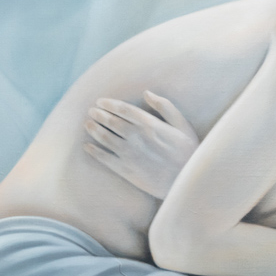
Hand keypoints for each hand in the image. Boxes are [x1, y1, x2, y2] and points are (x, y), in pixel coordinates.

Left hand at [84, 91, 198, 198]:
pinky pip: (104, 158)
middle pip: (110, 121)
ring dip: (93, 129)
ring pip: (104, 137)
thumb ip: (166, 107)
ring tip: (88, 125)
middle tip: (92, 112)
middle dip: (98, 114)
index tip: (100, 102)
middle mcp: (137, 137)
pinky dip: (93, 151)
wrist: (186, 182)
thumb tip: (147, 93)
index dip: (109, 104)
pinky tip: (87, 147)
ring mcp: (129, 154)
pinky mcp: (126, 170)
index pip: (123, 109)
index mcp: (150, 124)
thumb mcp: (183, 126)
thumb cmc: (188, 153)